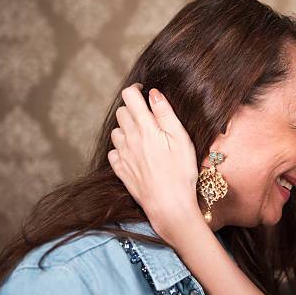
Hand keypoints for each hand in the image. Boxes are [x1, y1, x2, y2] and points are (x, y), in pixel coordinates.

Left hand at [108, 84, 202, 245]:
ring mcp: (122, 155)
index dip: (136, 90)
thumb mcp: (180, 138)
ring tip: (144, 138)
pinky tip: (136, 155)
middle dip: (133, 109)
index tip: (144, 92)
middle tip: (149, 118)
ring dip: (126, 129)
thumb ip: (165, 113)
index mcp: (145, 127)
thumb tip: (153, 93)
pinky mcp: (120, 170)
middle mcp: (129, 138)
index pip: (129, 96)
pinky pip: (114, 152)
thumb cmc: (181, 171)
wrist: (169, 204)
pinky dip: (122, 149)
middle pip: (121, 112)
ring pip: (116, 132)